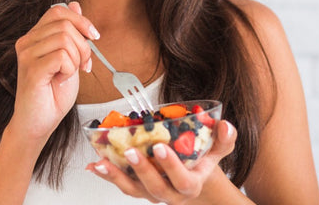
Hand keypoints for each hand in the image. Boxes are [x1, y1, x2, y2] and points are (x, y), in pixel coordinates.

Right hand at [10, 1, 96, 141]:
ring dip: (77, 59)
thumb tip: (75, 4)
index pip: (58, 10)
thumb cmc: (52, 94)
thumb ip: (70, 33)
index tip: (94, 37)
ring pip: (66, 39)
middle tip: (83, 65)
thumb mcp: (69, 58)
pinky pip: (62, 56)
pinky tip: (61, 80)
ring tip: (69, 74)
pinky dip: (70, 70)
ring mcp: (26, 55)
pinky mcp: (31, 69)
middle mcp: (26, 42)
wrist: (38, 123)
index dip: (81, 20)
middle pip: (65, 24)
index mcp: (34, 36)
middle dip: (84, 45)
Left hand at [86, 120, 236, 203]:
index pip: (183, 180)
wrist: (194, 180)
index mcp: (190, 184)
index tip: (160, 147)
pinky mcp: (137, 188)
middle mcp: (170, 193)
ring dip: (116, 176)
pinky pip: (121, 184)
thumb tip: (225, 125)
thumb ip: (224, 139)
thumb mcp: (218, 150)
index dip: (171, 166)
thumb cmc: (202, 161)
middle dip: (142, 170)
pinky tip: (94, 165)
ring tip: (101, 162)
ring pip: (133, 189)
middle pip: (155, 188)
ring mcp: (152, 192)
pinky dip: (106, 175)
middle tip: (130, 151)